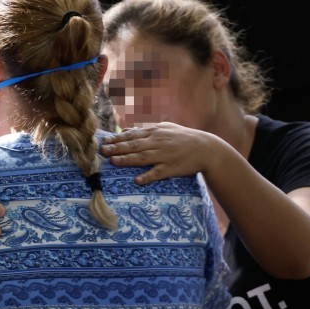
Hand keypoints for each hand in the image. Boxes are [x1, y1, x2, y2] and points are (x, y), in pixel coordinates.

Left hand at [100, 122, 229, 183]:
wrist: (207, 148)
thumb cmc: (183, 137)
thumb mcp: (165, 128)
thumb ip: (145, 129)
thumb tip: (126, 130)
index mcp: (156, 132)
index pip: (133, 135)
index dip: (117, 138)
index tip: (104, 141)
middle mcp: (158, 143)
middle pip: (134, 145)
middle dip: (117, 148)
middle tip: (102, 150)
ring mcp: (165, 156)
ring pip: (143, 158)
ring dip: (127, 160)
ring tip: (113, 162)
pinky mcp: (171, 168)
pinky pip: (158, 173)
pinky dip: (147, 176)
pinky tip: (137, 180)